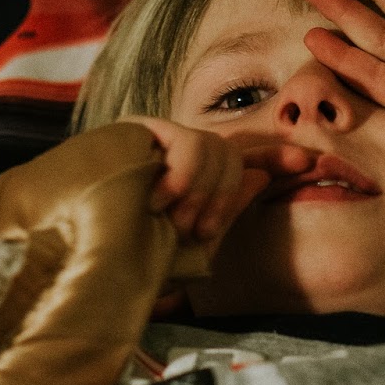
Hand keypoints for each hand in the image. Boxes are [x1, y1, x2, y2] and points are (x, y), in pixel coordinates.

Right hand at [129, 116, 313, 241]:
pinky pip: (192, 144)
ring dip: (200, 194)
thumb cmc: (128, 256)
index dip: (274, 158)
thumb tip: (261, 178)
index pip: (242, 161)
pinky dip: (184, 177)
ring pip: (217, 149)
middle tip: (193, 231)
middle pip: (233, 155)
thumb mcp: (187, 241)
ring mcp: (159, 139)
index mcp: (192, 181)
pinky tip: (159, 199)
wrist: (79, 251)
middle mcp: (178, 154)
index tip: (305, 164)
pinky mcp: (143, 128)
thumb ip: (224, 208)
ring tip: (168, 219)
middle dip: (222, 198)